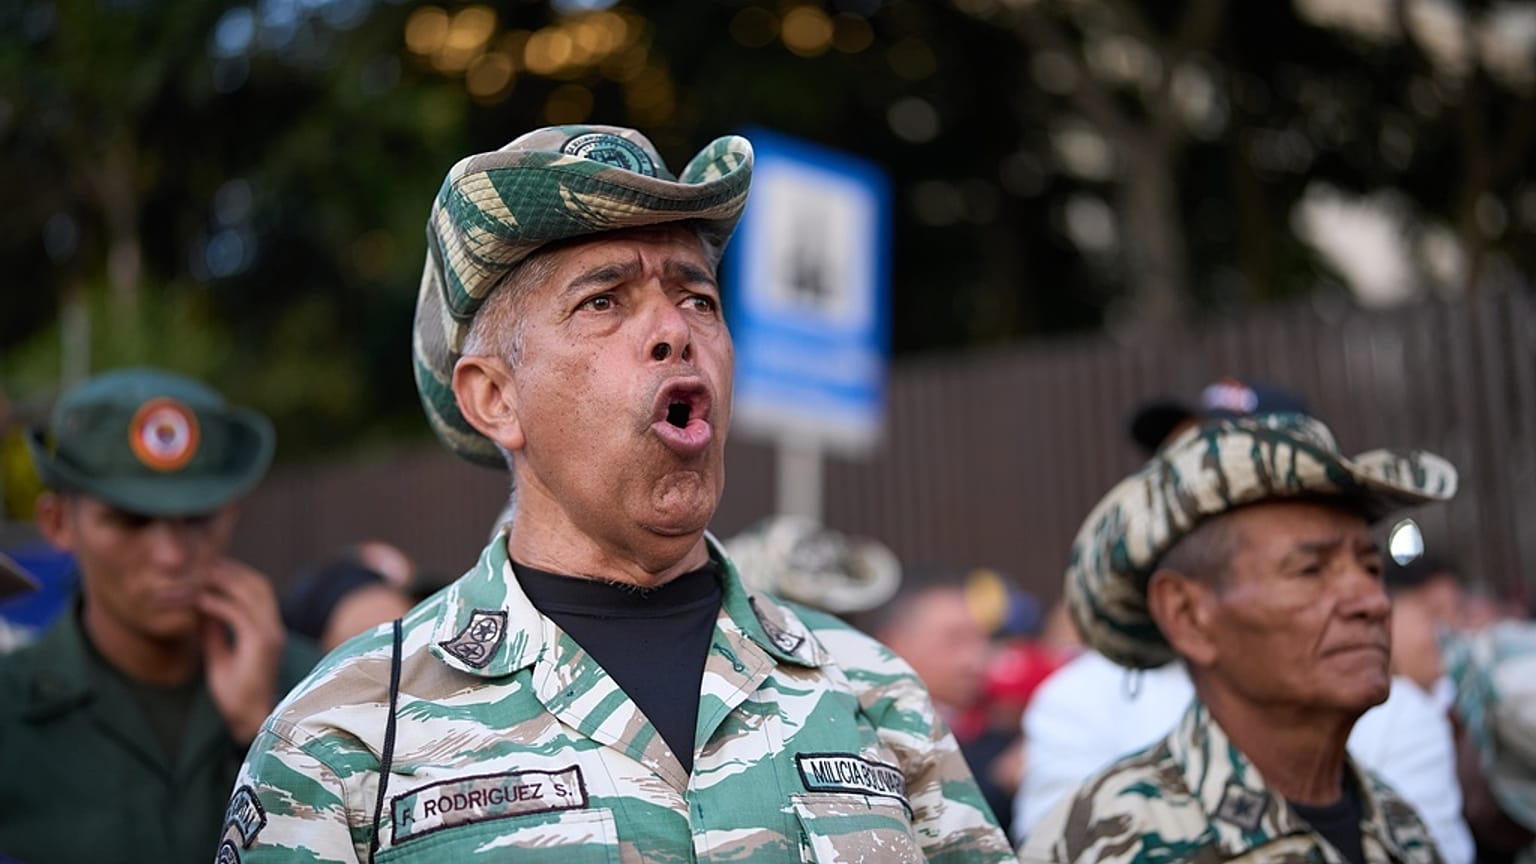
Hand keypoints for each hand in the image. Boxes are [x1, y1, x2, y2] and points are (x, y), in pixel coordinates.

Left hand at [199, 558, 285, 745]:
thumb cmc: (236, 693)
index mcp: (268, 629)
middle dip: (231, 571)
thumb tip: (202, 611)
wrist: (249, 719)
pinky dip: (219, 603)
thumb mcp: (221, 655)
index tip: (210, 568)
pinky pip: (238, 613)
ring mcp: (270, 634)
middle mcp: (274, 627)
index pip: (258, 590)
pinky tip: (200, 601)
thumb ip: (215, 632)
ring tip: (201, 576)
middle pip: (258, 584)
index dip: (236, 575)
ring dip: (226, 581)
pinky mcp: (261, 644)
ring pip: (253, 592)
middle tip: (202, 565)